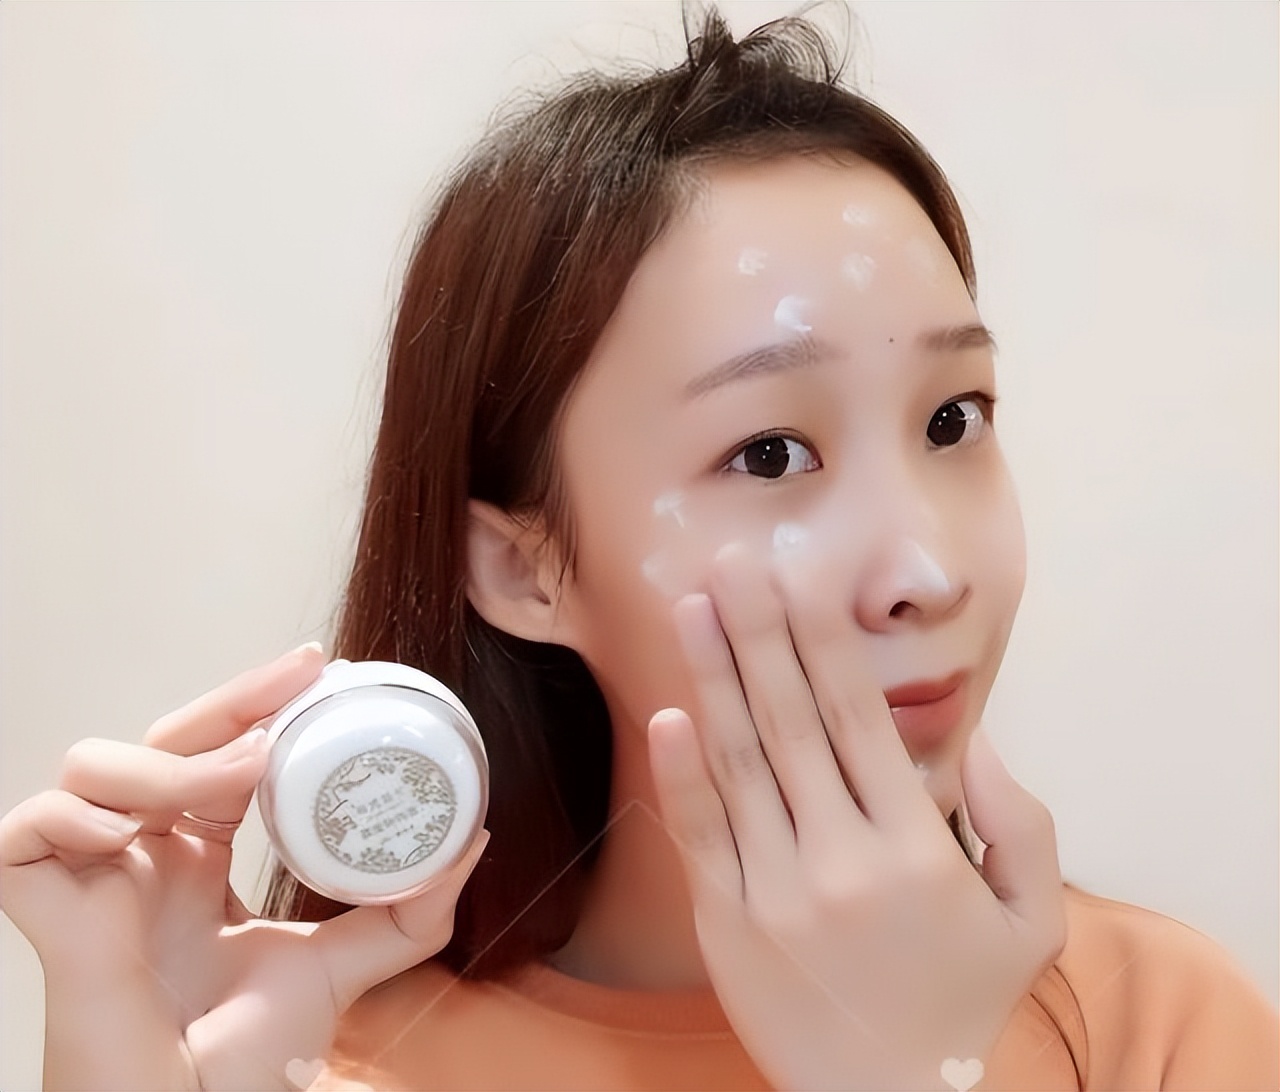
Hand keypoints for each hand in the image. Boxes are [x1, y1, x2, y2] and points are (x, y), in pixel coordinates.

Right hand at [0, 644, 487, 1091]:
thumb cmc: (238, 1058)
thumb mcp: (335, 969)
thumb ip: (404, 915)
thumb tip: (475, 842)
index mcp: (197, 862)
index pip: (218, 758)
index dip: (258, 710)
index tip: (320, 671)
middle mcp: (143, 856)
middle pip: (167, 741)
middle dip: (232, 697)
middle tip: (305, 670)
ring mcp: (90, 876)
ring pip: (96, 764)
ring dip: (174, 762)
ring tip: (244, 775)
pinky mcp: (42, 906)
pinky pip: (29, 827)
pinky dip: (73, 813)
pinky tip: (128, 834)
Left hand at [648, 546, 1065, 1090]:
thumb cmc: (963, 1001)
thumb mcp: (1032, 917)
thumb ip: (1020, 821)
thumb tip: (975, 738)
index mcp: (914, 848)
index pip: (859, 718)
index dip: (822, 641)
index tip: (797, 578)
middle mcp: (839, 859)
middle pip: (789, 722)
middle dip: (758, 633)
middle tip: (731, 562)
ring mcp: (774, 891)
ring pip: (738, 763)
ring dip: (712, 677)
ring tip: (691, 607)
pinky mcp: (727, 921)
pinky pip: (701, 834)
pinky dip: (682, 772)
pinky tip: (668, 713)